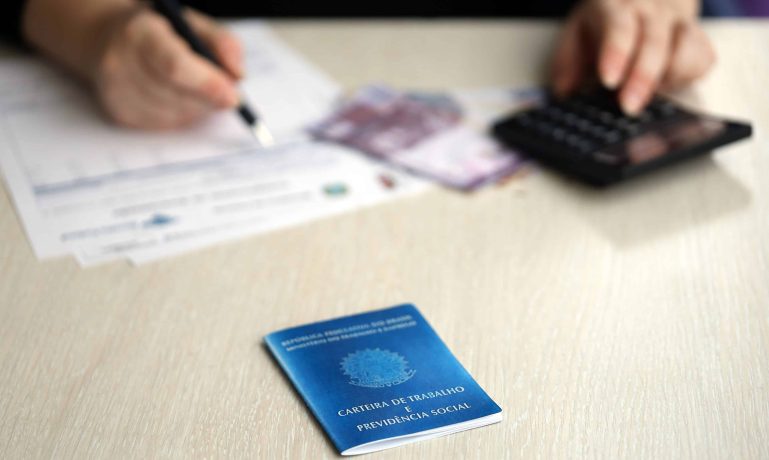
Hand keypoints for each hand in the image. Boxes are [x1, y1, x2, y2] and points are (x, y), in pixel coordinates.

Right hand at [92, 6, 243, 128]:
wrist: (107, 40)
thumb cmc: (160, 32)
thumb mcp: (192, 24)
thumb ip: (222, 43)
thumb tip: (238, 76)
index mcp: (141, 33)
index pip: (175, 66)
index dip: (207, 85)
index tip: (233, 97)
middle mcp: (121, 62)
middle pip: (177, 96)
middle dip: (209, 99)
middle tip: (226, 93)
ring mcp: (116, 91)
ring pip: (175, 115)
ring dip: (198, 109)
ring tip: (199, 90)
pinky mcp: (120, 114)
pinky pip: (165, 125)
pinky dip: (182, 116)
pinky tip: (179, 98)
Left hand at [551, 0, 715, 113]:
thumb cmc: (608, 17)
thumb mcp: (577, 30)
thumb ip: (567, 61)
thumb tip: (563, 93)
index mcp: (617, 4)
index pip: (619, 27)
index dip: (616, 54)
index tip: (608, 80)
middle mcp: (653, 10)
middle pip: (654, 41)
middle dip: (642, 78)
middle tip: (628, 106)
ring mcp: (679, 22)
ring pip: (686, 48)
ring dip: (669, 78)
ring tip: (649, 96)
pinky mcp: (698, 37)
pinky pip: (703, 59)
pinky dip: (688, 77)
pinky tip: (668, 84)